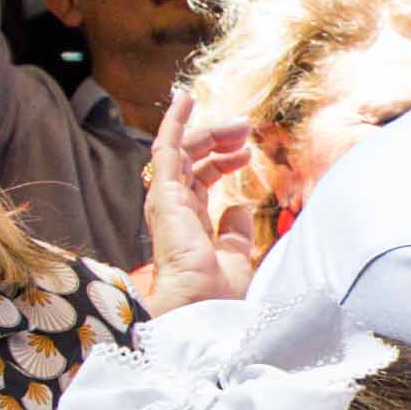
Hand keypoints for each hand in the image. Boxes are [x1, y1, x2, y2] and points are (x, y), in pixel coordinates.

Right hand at [136, 91, 259, 312]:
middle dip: (217, 143)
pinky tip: (185, 99)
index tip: (246, 156)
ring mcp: (166, 203)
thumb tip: (239, 206)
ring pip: (181, 153)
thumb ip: (235, 232)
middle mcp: (173, 213)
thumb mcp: (236, 258)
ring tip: (238, 124)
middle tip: (245, 130)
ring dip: (208, 132)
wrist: (202, 309)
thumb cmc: (217, 296)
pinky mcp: (165, 196)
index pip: (199, 184)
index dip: (221, 164)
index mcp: (189, 227)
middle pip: (191, 165)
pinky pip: (165, 151)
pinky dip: (175, 124)